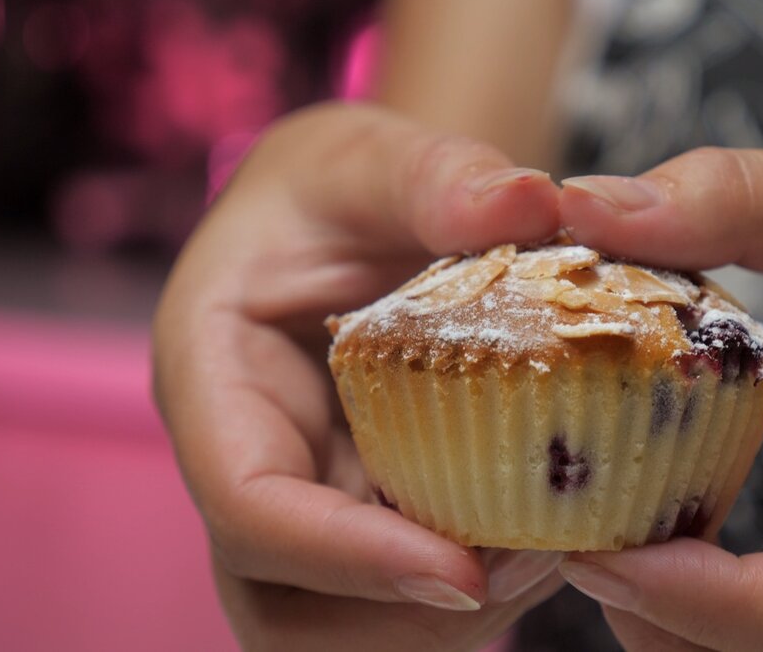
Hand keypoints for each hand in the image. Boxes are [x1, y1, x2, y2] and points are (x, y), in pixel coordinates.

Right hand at [153, 103, 565, 650]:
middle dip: (397, 613)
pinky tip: (548, 537)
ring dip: (439, 620)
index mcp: (214, 375)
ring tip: (548, 555)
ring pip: (334, 624)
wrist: (350, 213)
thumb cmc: (340, 182)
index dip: (347, 557)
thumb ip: (436, 175)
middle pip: (279, 601)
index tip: (462, 571)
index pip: (249, 504)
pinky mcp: (357, 513)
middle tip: (529, 565)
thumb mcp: (374, 157)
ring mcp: (300, 496)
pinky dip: (469, 593)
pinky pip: (393, 595)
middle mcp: (244, 457)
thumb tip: (532, 201)